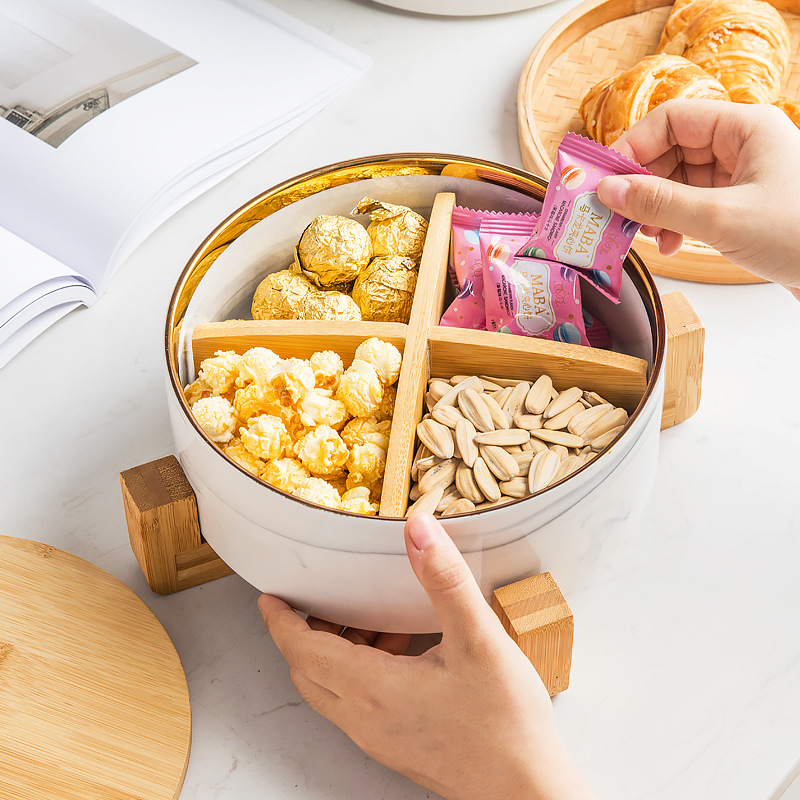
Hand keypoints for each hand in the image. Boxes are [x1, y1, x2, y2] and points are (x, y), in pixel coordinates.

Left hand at [259, 514, 595, 799]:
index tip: (270, 597)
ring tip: (374, 619)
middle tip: (321, 600)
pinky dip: (361, 670)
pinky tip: (403, 651)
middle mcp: (364, 719)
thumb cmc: (504, 725)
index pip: (301, 650)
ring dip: (338, 649)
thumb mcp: (478, 640)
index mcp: (371, 690)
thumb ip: (444, 581)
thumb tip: (420, 532)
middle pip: (309, 670)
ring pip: (332, 688)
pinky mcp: (396, 745)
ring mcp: (378, 737)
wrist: (526, 792)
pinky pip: (357, 703)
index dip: (280, 620)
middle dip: (307, 631)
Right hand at [596, 99, 799, 290]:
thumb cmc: (799, 234)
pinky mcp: (740, 205)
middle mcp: (741, 146)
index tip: (606, 180)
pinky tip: (669, 244)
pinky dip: (673, 222)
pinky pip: (692, 204)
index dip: (634, 146)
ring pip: (678, 180)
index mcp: (743, 128)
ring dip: (655, 208)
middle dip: (641, 184)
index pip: (671, 120)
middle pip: (670, 151)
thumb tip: (608, 191)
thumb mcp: (719, 218)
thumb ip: (659, 203)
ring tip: (646, 235)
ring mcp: (741, 176)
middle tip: (617, 214)